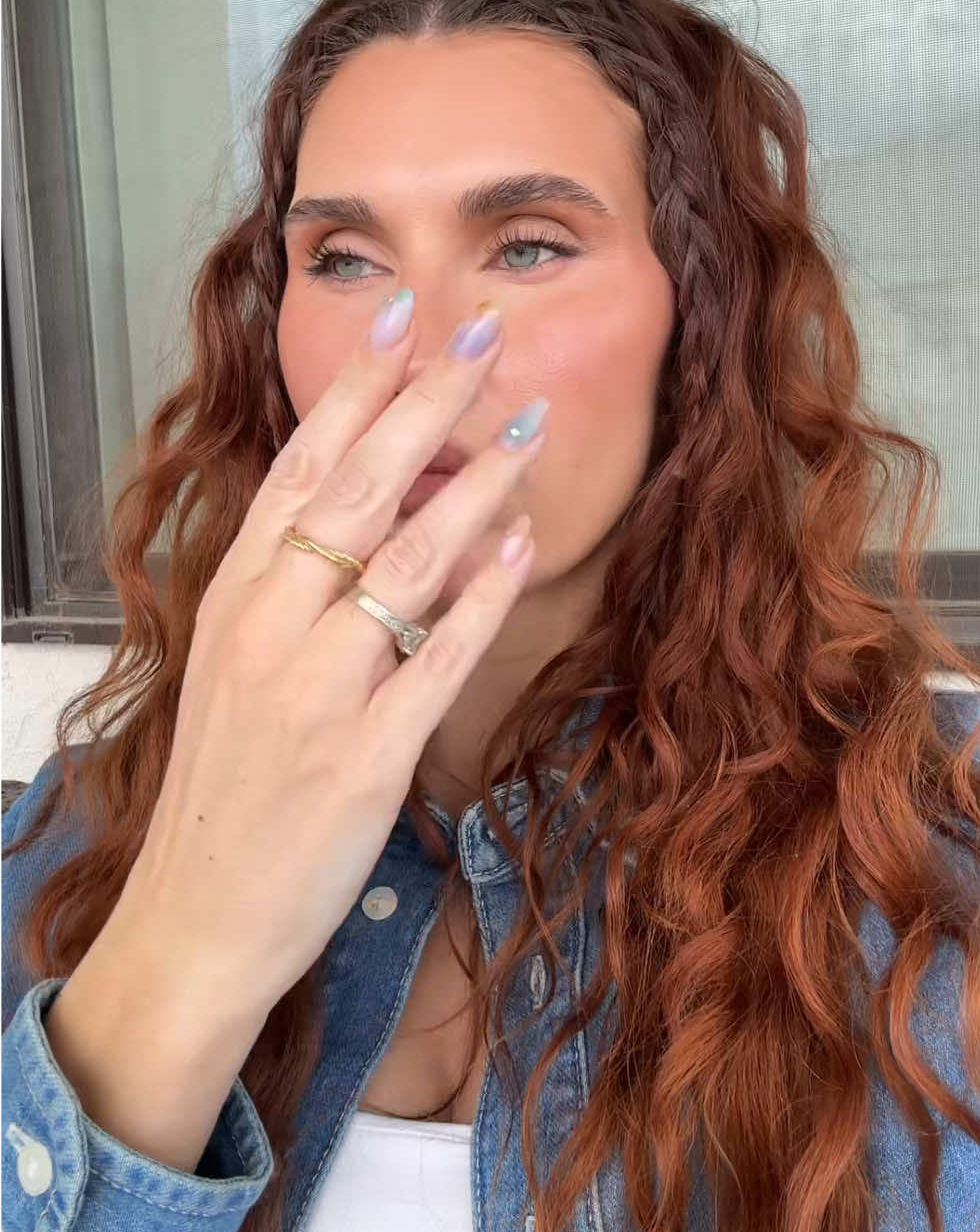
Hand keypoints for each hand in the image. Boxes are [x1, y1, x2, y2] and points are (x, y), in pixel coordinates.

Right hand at [110, 299, 544, 1026]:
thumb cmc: (224, 786)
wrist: (196, 915)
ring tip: (530, 422)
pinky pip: (436, 659)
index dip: (355, 387)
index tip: (403, 315)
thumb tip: (363, 502)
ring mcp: (317, 691)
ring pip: (403, 561)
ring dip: (473, 484)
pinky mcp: (365, 757)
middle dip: (426, 402)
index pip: (297, 466)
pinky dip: (482, 597)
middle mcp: (270, 628)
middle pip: (355, 490)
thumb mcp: (233, 665)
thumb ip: (287, 585)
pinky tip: (521, 544)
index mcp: (234, 597)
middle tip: (485, 334)